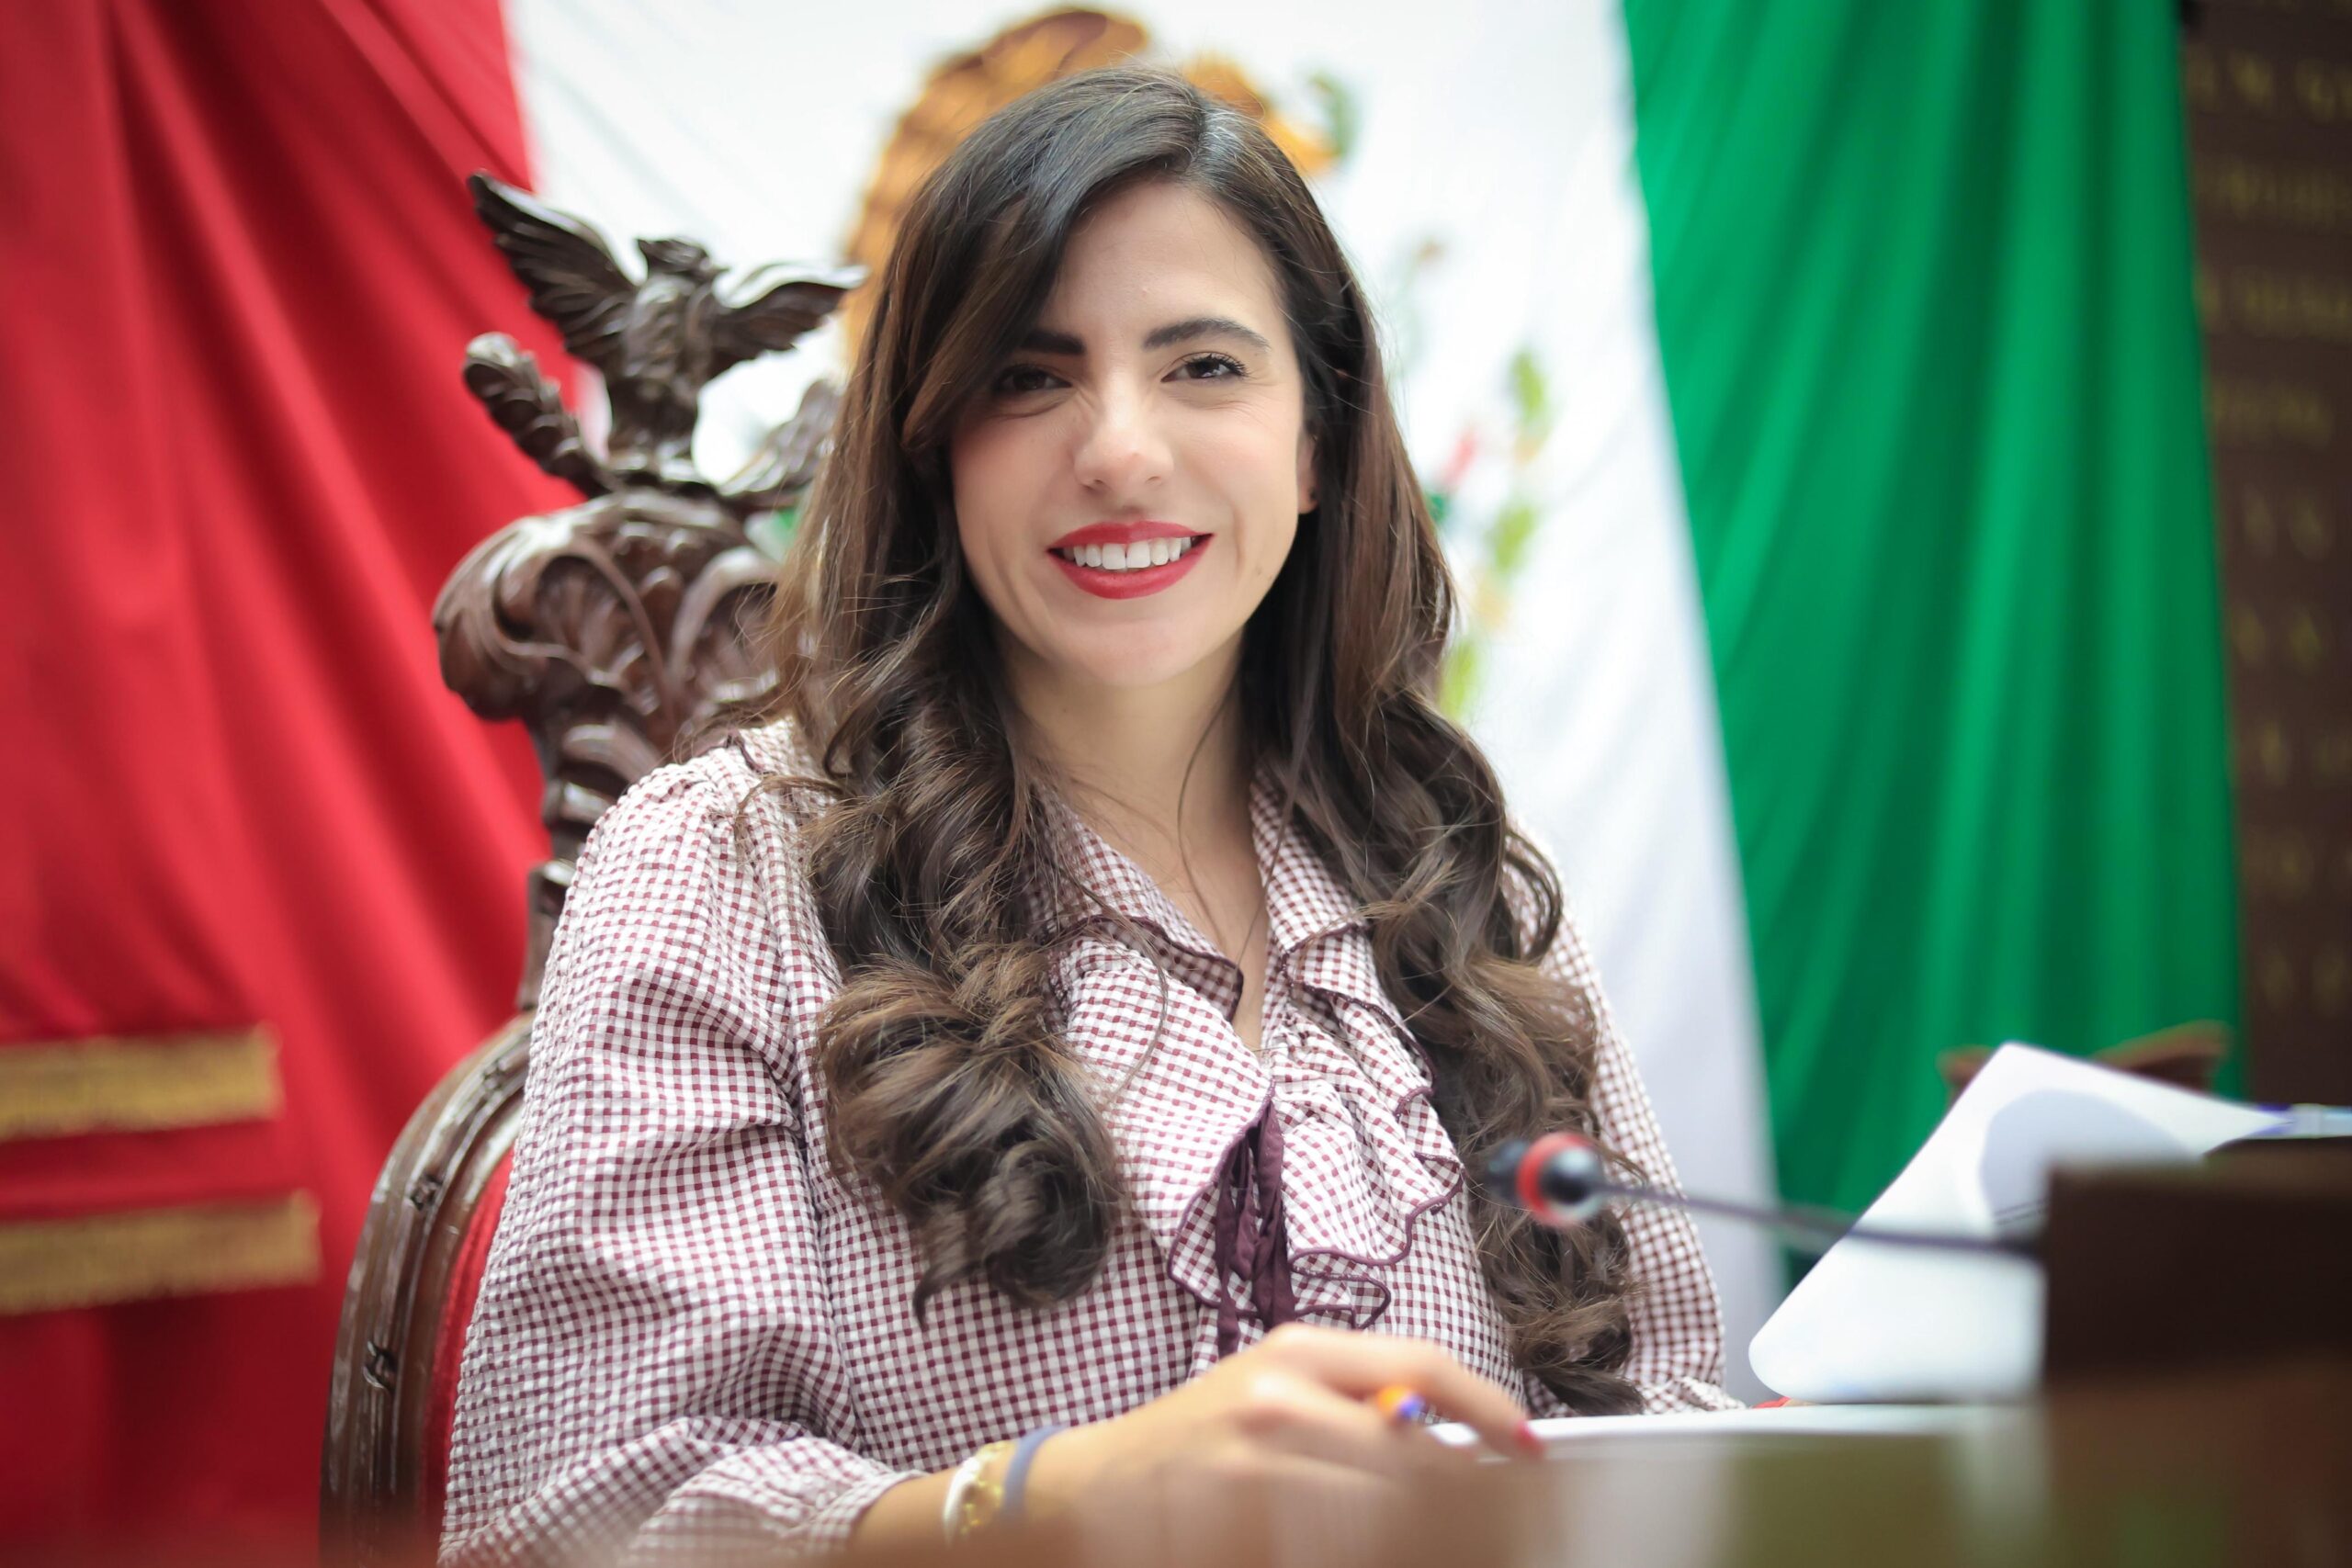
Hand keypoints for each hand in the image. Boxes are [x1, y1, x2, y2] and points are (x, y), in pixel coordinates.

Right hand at [1023, 1323, 1540, 1522]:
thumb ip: (1359, 1397)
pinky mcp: (1244, 1533)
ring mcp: (1259, 1474)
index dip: (1488, 1407)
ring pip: (1389, 1514)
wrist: (1100, 1487)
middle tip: (1513, 1518)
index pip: (1422, 1367)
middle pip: (1419, 1453)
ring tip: (1459, 1542)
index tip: (1528, 1446)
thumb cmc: (1201, 1435)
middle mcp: (1280, 1402)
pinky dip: (1378, 1548)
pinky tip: (1391, 1548)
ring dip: (1435, 1534)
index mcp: (1296, 1351)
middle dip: (1476, 1493)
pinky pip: (1341, 1549)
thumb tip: (1462, 1435)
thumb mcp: (1277, 1385)